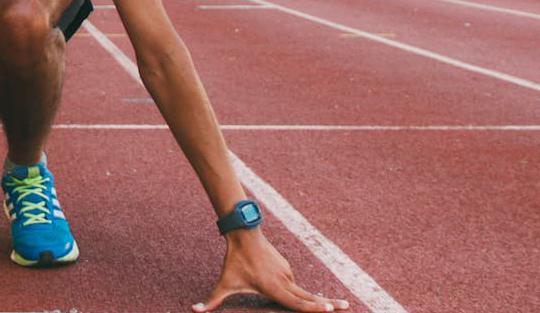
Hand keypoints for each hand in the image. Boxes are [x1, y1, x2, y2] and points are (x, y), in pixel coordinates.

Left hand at [193, 231, 350, 312]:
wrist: (244, 234)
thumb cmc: (234, 261)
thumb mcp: (223, 284)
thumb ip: (211, 300)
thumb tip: (193, 310)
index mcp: (274, 288)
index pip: (298, 302)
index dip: (314, 308)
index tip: (332, 310)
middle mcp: (285, 281)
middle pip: (309, 297)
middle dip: (328, 304)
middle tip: (346, 307)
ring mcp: (287, 273)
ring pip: (302, 291)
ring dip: (318, 300)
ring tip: (337, 306)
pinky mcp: (286, 268)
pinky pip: (295, 284)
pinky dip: (304, 293)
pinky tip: (311, 297)